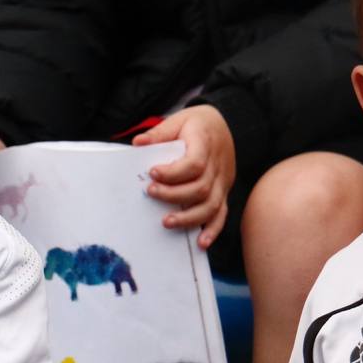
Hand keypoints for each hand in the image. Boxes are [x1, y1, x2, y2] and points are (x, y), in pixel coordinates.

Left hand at [133, 105, 235, 247]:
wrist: (224, 124)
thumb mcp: (178, 120)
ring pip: (212, 205)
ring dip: (189, 217)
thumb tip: (137, 143)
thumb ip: (159, 133)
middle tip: (150, 193)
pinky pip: (222, 213)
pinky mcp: (224, 191)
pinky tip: (201, 243)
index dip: (173, 172)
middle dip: (174, 195)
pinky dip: (213, 229)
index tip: (152, 173)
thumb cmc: (196, 124)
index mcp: (206, 145)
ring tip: (167, 222)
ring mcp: (223, 181)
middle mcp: (218, 166)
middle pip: (201, 187)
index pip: (194, 163)